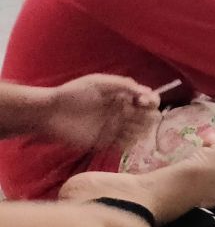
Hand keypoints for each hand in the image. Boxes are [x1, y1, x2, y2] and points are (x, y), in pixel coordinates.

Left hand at [42, 75, 159, 150]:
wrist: (50, 114)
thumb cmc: (73, 93)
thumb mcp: (99, 82)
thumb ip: (124, 85)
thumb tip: (147, 92)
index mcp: (123, 96)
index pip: (148, 99)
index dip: (151, 101)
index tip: (144, 101)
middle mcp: (122, 112)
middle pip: (148, 116)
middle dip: (148, 115)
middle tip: (138, 114)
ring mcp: (115, 128)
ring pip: (140, 131)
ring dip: (140, 128)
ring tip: (127, 125)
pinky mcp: (107, 142)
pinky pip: (126, 144)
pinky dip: (130, 141)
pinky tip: (123, 136)